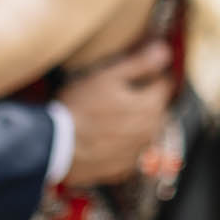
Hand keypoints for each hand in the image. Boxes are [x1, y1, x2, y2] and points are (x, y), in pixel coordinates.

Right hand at [58, 40, 174, 185]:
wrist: (53, 147)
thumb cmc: (79, 107)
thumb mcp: (108, 77)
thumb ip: (141, 63)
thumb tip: (166, 50)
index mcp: (152, 106)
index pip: (165, 83)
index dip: (151, 75)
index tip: (134, 73)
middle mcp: (152, 131)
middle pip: (157, 108)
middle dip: (145, 99)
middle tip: (117, 94)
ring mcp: (138, 152)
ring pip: (146, 130)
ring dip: (135, 122)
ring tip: (109, 117)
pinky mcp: (123, 169)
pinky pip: (131, 150)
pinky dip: (124, 143)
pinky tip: (104, 137)